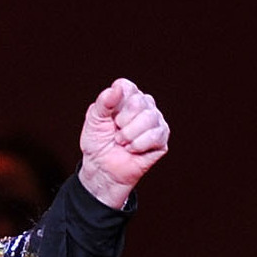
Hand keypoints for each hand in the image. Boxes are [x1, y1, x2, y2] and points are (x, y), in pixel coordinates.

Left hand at [76, 78, 168, 209]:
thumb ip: (103, 102)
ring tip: (122, 142)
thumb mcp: (94, 121)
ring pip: (149, 117)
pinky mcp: (162, 137)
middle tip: (116, 132)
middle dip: (122, 122)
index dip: (115, 103)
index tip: (109, 117)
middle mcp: (144, 106)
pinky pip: (155, 135)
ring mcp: (155, 120)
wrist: (102, 169)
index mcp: (127, 98)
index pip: (126, 87)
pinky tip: (132, 149)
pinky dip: (138, 145)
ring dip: (129, 135)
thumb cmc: (98, 143)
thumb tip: (116, 88)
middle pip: (138, 101)